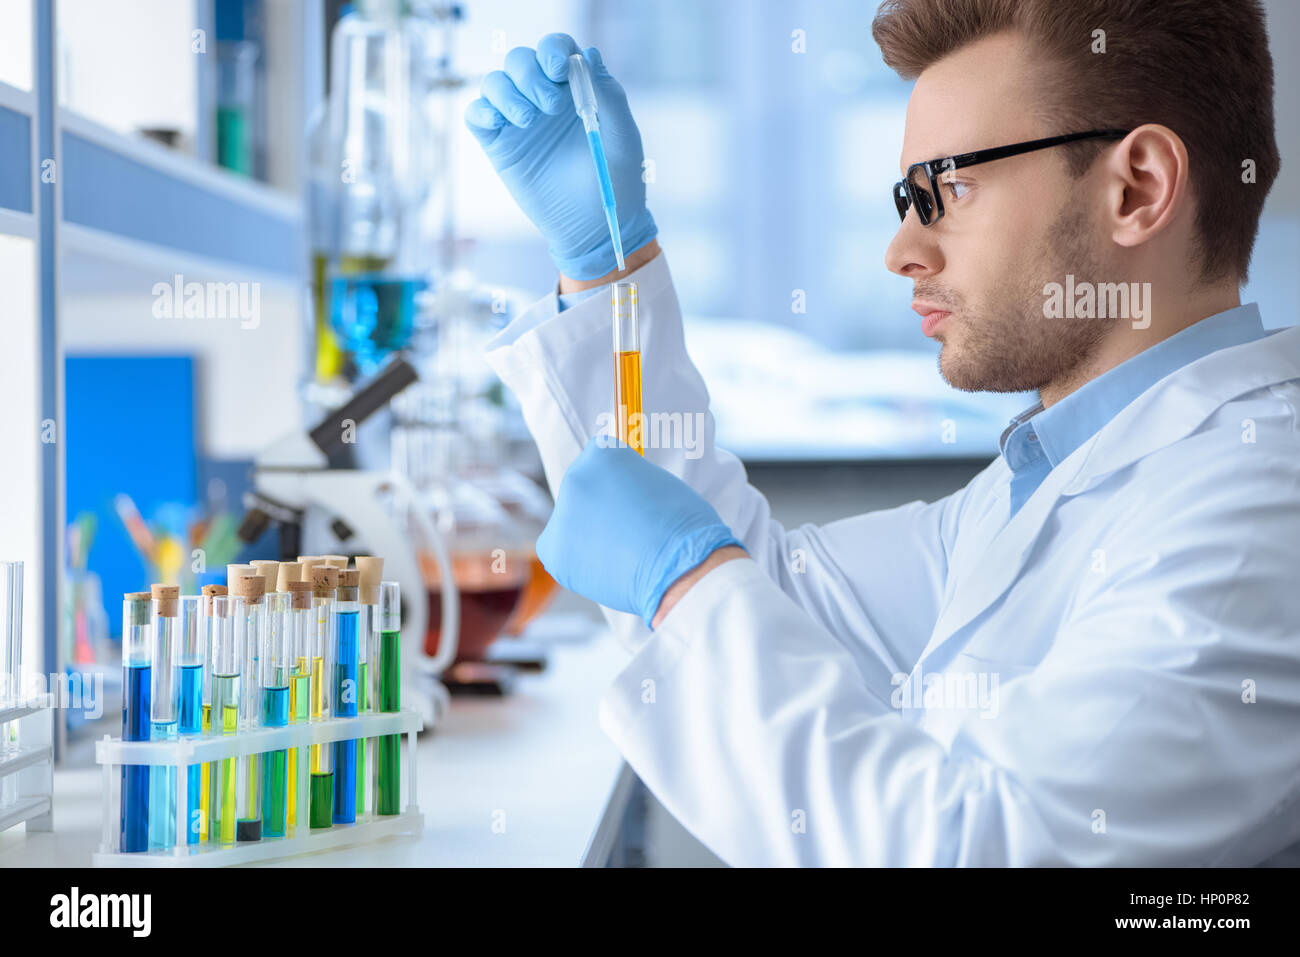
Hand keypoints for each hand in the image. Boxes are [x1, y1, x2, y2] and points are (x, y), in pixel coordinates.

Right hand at [464, 33, 657, 279]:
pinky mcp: (498, 146)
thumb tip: (587, 54)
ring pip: (493, 82)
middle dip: (530, 74)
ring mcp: (517, 121)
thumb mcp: (622, 135)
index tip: (558, 69)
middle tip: (552, 107)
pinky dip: (482, 111)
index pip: (555, 50)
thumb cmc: (616, 180)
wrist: (596, 226)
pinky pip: (476, 114)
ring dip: (506, 92)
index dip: (552, 49)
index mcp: (574, 89)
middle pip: (519, 60)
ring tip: (528, 120)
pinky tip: (501, 124)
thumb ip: (608, 94)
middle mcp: (542, 98)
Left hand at [536, 437, 744, 627]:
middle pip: (583, 489)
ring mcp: (561, 515)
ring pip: (571, 522)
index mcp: (602, 454)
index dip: (618, 478)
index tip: (631, 493)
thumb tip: (617, 493)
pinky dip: (580, 561)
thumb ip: (629, 481)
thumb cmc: (684, 526)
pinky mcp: (554, 551)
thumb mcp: (660, 483)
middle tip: (628, 527)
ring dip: (589, 533)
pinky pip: (563, 552)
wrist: (680, 569)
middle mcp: (575, 478)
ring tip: (622, 552)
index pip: (600, 457)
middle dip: (600, 504)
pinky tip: (607, 567)